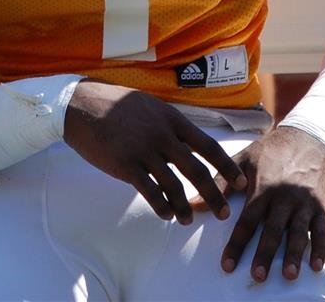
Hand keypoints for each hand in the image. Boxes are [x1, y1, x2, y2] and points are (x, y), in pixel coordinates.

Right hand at [63, 81, 246, 223]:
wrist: (82, 105)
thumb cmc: (116, 105)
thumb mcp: (151, 106)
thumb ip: (170, 124)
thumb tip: (188, 140)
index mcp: (172, 119)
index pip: (208, 145)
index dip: (227, 166)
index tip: (241, 183)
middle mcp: (163, 135)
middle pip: (197, 169)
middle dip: (214, 194)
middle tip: (224, 213)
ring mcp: (144, 150)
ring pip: (174, 185)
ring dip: (184, 206)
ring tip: (187, 220)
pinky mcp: (126, 165)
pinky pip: (150, 191)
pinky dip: (161, 206)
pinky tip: (166, 214)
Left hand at [195, 126, 324, 283]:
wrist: (308, 137)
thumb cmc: (270, 150)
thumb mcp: (244, 159)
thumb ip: (220, 182)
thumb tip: (194, 204)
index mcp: (262, 187)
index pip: (246, 221)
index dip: (237, 244)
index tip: (227, 265)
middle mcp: (283, 197)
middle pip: (272, 229)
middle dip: (265, 254)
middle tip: (257, 275)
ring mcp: (304, 202)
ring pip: (299, 232)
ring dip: (294, 254)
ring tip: (288, 275)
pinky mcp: (321, 206)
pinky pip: (322, 230)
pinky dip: (320, 249)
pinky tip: (316, 267)